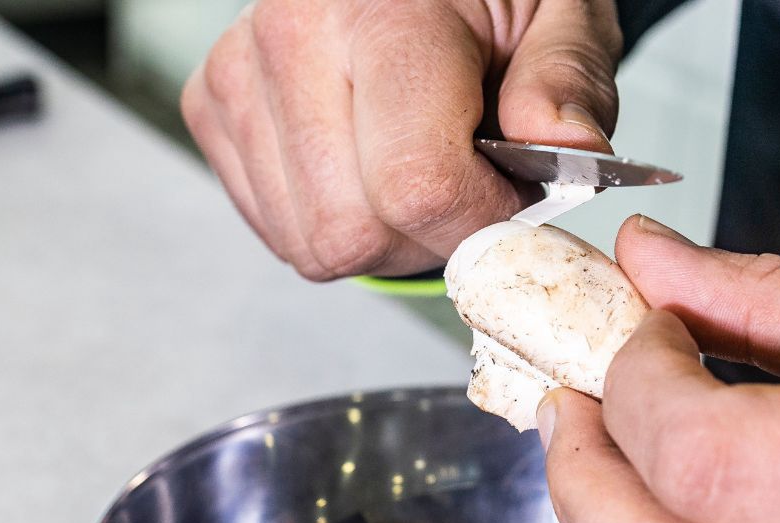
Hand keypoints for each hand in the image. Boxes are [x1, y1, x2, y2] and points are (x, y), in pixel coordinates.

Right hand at [181, 0, 620, 279]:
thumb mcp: (564, 17)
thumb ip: (568, 81)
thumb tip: (567, 144)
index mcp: (382, 7)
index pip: (416, 182)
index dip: (476, 222)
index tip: (508, 199)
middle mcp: (290, 34)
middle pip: (351, 231)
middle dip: (423, 237)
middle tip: (460, 187)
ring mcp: (238, 74)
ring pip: (312, 242)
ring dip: (379, 237)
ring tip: (411, 168)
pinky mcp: (210, 107)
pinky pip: (280, 231)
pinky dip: (335, 222)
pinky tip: (364, 167)